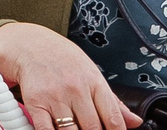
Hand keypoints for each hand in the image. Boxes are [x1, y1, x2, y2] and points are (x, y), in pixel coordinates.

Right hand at [0, 21, 138, 129]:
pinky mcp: (36, 102)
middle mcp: (76, 89)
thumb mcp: (92, 73)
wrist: (30, 44)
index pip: (112, 117)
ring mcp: (56, 96)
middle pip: (93, 128)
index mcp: (94, 81)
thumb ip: (112, 101)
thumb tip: (135, 122)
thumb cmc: (63, 59)